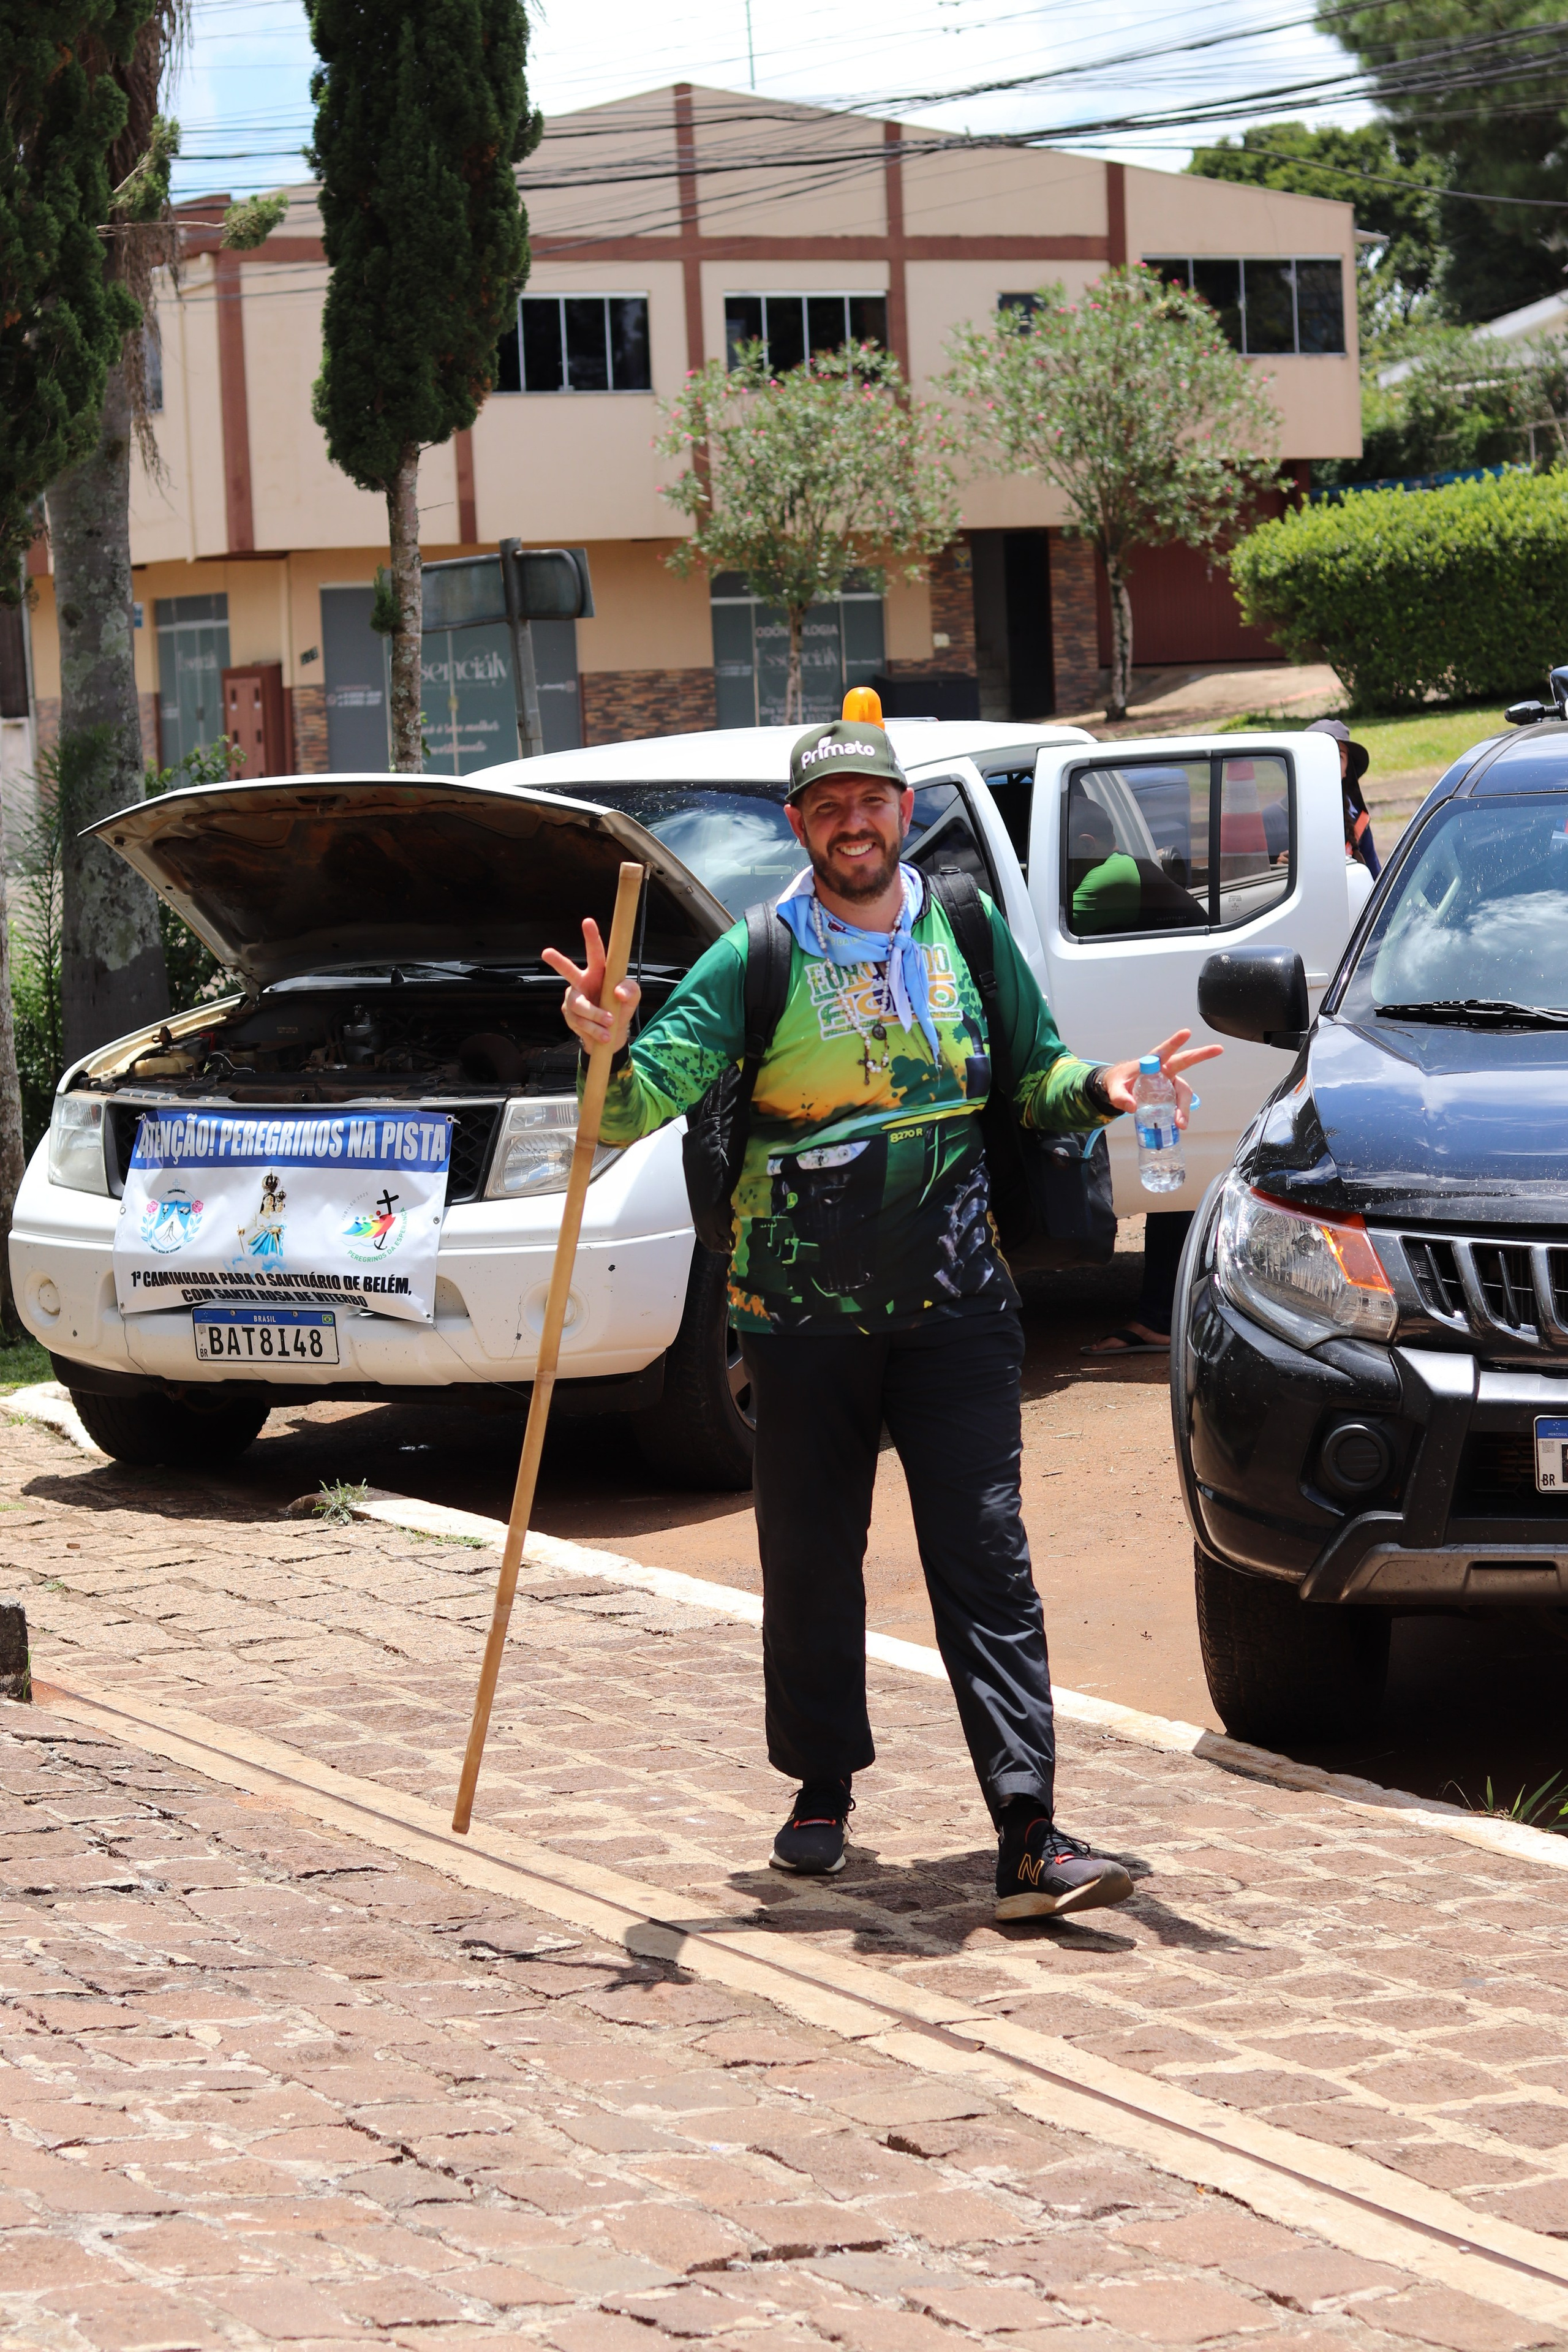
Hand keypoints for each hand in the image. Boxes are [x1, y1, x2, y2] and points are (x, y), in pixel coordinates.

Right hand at [541, 918, 641, 1054]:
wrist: (610, 1037)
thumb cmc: (619, 1008)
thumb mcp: (632, 998)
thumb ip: (631, 990)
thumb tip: (618, 992)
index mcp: (598, 973)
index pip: (595, 954)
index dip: (591, 938)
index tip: (587, 922)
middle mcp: (582, 982)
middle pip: (568, 971)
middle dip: (558, 961)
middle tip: (547, 952)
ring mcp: (574, 999)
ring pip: (579, 1004)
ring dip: (596, 1015)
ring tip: (610, 1022)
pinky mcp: (570, 1017)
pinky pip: (580, 1022)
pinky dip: (594, 1029)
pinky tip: (604, 1034)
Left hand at [1099, 1028, 1222, 1129]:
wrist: (1119, 1089)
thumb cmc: (1118, 1082)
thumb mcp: (1114, 1089)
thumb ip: (1120, 1097)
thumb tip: (1131, 1107)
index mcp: (1150, 1063)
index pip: (1163, 1050)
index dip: (1174, 1042)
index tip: (1186, 1033)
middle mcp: (1163, 1070)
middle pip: (1185, 1062)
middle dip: (1201, 1054)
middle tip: (1218, 1049)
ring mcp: (1169, 1082)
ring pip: (1183, 1092)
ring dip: (1184, 1106)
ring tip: (1181, 1123)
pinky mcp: (1170, 1094)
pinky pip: (1179, 1103)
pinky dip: (1180, 1114)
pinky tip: (1179, 1124)